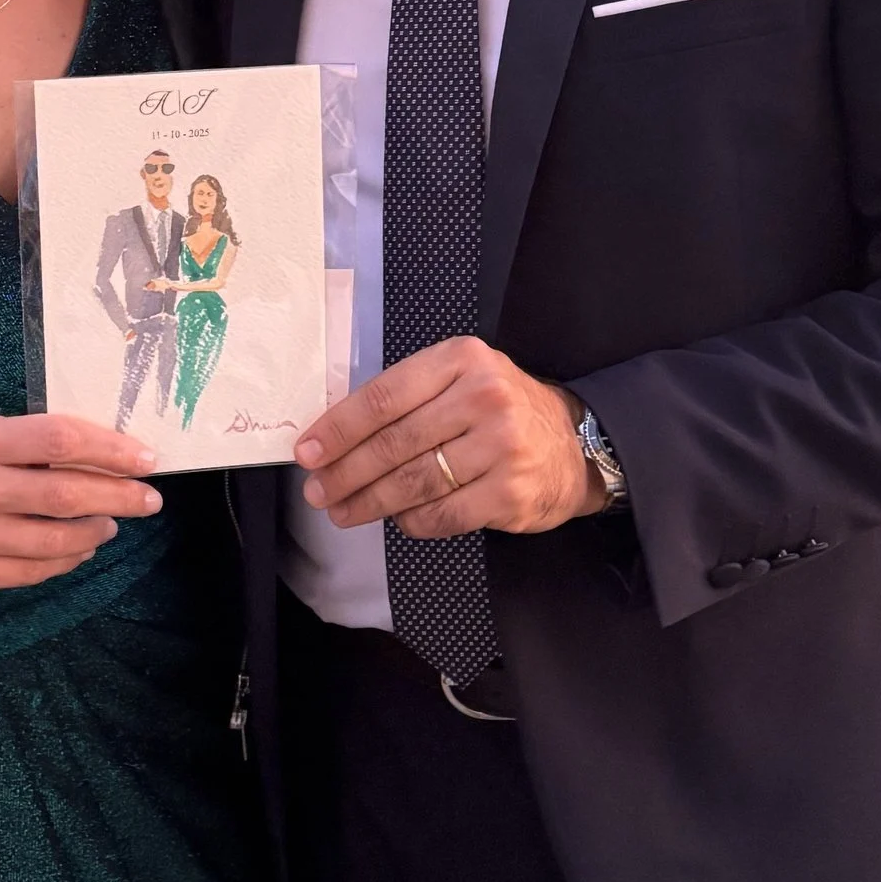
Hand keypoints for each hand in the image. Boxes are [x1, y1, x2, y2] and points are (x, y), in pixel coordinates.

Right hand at [0, 414, 160, 595]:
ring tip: (112, 523)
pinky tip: (81, 548)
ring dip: (96, 532)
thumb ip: (30, 443)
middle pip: (64, 493)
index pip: (58, 439)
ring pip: (54, 540)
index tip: (146, 459)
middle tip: (149, 499)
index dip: (110, 450)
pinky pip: (32, 572)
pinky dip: (67, 561)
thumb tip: (107, 455)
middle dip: (119, 496)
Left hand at [294, 339, 600, 540]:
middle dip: (346, 472)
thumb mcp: (460, 379)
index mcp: (461, 360)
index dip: (339, 429)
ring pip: (413, 482)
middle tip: (318, 491)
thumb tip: (335, 435)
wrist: (572, 442)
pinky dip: (411, 521)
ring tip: (343, 511)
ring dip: (369, 502)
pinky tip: (396, 519)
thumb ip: (408, 396)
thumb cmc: (500, 409)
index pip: (384, 397)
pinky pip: (441, 514)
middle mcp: (484, 398)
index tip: (308, 452)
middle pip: (394, 443)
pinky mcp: (509, 492)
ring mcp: (501, 447)